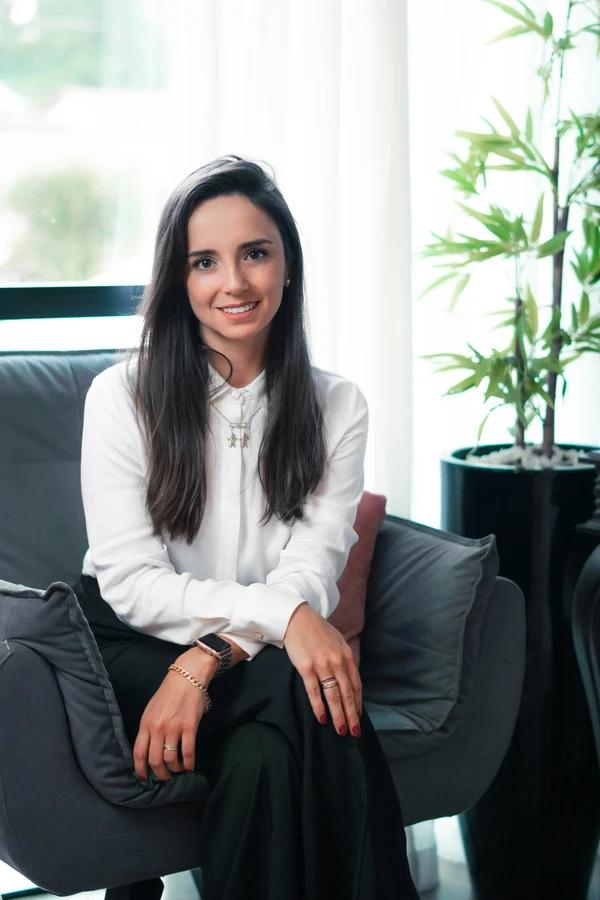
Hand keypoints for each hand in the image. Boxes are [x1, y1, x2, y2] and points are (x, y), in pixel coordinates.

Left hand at [133, 647, 217, 781]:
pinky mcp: (189, 726)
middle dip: (160, 773)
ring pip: (171, 759)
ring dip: (175, 769)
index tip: (144, 778)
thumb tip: (148, 750)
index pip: (138, 752)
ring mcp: (173, 727)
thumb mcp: (152, 709)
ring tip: (179, 769)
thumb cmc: (169, 693)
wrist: (187, 676)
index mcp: (146, 723)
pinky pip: (188, 752)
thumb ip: (148, 728)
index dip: (140, 769)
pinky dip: (189, 763)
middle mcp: (157, 728)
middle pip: (154, 760)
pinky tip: (190, 766)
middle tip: (165, 776)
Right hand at [283, 602, 361, 736]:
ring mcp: (322, 665)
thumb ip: (343, 659)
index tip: (359, 716)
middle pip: (347, 693)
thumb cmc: (317, 630)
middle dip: (352, 715)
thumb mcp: (337, 641)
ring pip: (333, 696)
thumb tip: (348, 678)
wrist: (297, 618)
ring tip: (341, 730)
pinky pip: (314, 692)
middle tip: (355, 731)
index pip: (356, 684)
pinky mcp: (306, 668)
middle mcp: (337, 661)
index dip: (358, 702)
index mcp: (346, 655)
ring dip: (338, 715)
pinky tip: (322, 719)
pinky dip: (319, 707)